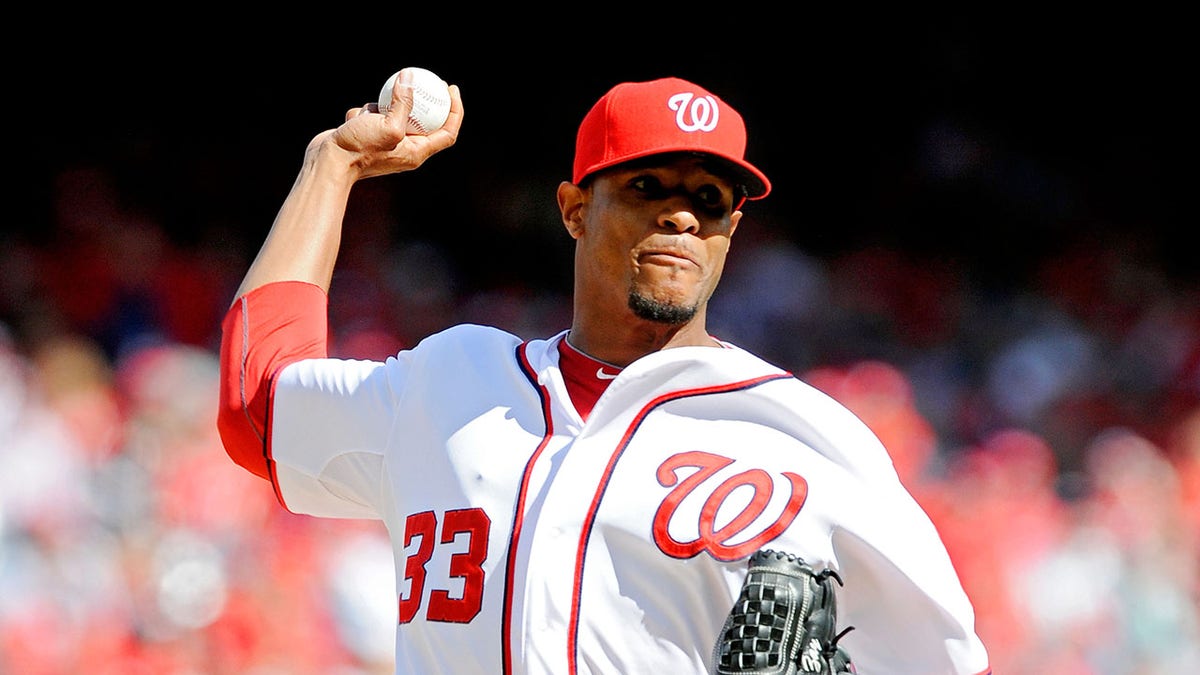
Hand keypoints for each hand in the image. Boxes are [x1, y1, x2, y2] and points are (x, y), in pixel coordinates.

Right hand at [311, 68, 463, 181]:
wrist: (327, 163)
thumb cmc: (360, 149)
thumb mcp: (388, 124)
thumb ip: (403, 102)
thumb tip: (409, 77)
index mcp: (417, 152)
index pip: (447, 132)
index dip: (455, 110)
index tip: (451, 89)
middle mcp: (404, 149)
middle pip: (422, 120)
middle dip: (419, 99)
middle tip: (422, 78)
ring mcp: (386, 142)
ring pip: (392, 112)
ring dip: (380, 107)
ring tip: (369, 114)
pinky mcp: (368, 135)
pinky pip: (372, 115)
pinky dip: (362, 113)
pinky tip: (352, 121)